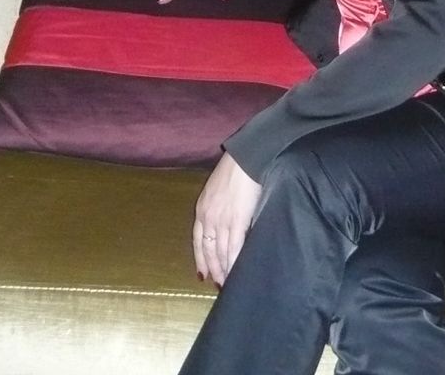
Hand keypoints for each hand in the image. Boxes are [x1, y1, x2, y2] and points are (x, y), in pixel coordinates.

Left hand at [192, 152, 260, 284]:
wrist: (247, 158)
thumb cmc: (237, 169)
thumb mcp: (218, 188)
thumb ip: (220, 206)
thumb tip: (227, 220)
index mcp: (202, 209)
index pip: (198, 241)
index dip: (201, 259)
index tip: (203, 274)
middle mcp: (208, 218)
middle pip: (208, 250)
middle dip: (213, 269)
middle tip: (219, 285)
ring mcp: (222, 221)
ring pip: (220, 252)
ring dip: (224, 270)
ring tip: (229, 283)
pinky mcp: (237, 221)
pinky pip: (234, 248)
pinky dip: (234, 262)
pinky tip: (236, 272)